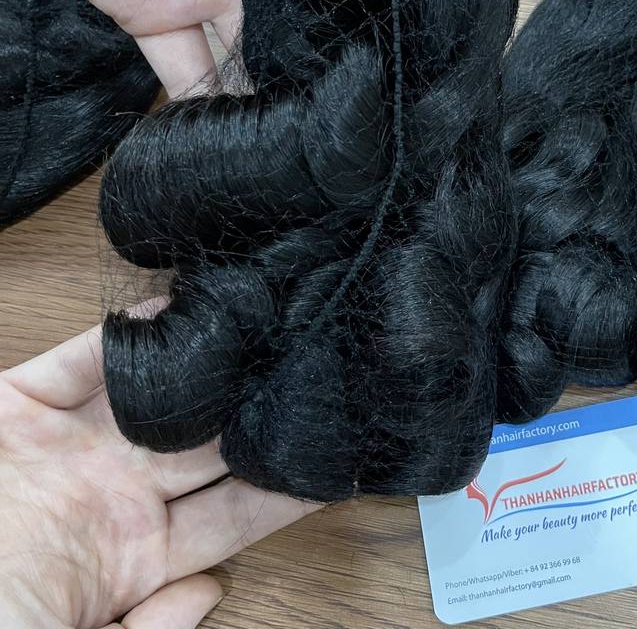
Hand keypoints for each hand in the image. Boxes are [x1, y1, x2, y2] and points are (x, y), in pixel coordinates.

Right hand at [0, 326, 313, 628]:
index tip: (336, 457)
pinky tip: (174, 311)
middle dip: (259, 410)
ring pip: (157, 395)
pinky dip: (121, 337)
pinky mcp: (13, 407)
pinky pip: (77, 364)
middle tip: (318, 374)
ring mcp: (65, 448)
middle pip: (210, 444)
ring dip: (207, 366)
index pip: (231, 516)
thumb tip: (213, 592)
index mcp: (130, 558)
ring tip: (265, 335)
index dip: (283, 488)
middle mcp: (110, 493)